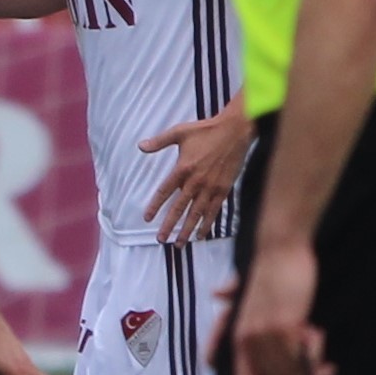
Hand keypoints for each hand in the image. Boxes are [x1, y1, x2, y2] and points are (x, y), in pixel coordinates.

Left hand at [138, 99, 253, 243]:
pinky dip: (207, 224)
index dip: (155, 206)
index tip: (147, 218)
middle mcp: (196, 182)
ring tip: (179, 244)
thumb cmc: (206, 130)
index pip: (164, 192)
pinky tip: (201, 235)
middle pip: (179, 208)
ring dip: (187, 230)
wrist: (235, 131)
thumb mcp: (179, 132)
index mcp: (183, 168)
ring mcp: (211, 187)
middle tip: (161, 239)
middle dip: (169, 226)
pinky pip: (213, 211)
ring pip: (196, 214)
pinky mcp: (224, 190)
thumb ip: (159, 141)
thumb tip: (140, 146)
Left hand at [230, 238, 330, 374]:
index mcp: (236, 337)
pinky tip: (318, 332)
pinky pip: (303, 356)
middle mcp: (245, 340)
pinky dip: (316, 351)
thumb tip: (217, 293)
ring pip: (290, 374)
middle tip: (323, 372)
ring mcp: (263, 335)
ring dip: (312, 366)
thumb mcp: (245, 290)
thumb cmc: (267, 269)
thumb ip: (232, 297)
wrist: (280, 249)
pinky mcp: (283, 326)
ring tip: (318, 341)